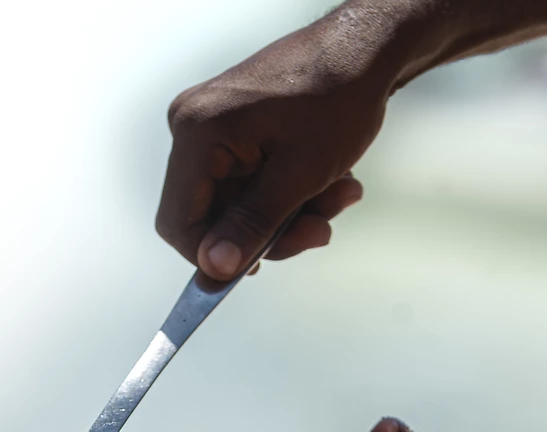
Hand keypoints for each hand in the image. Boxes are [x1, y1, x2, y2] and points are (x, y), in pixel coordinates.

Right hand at [155, 15, 395, 279]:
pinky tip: (334, 182)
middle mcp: (195, 129)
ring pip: (242, 206)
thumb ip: (252, 225)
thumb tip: (214, 270)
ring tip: (342, 195)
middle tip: (321, 230)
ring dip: (293, 214)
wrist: (367, 47)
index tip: (257, 269)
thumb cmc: (337, 97)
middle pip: (214, 217)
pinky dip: (293, 193)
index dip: (214, 256)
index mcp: (198, 133)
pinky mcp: (238, 132)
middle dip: (272, 230)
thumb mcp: (299, 175)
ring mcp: (215, 129)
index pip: (179, 222)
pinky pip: (255, 184)